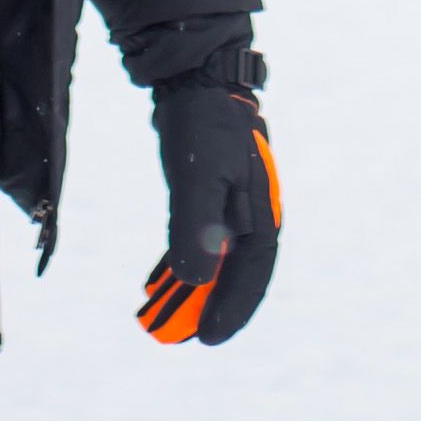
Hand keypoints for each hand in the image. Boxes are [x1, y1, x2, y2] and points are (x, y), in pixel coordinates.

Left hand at [140, 79, 280, 345]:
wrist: (197, 80)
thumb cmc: (203, 127)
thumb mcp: (197, 177)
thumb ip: (197, 228)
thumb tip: (196, 281)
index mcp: (260, 215)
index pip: (252, 276)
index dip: (231, 310)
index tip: (207, 340)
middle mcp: (250, 216)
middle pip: (233, 274)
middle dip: (208, 308)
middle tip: (178, 338)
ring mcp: (232, 205)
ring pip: (215, 260)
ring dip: (192, 289)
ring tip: (162, 318)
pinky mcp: (210, 194)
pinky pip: (200, 240)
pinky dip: (182, 262)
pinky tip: (160, 281)